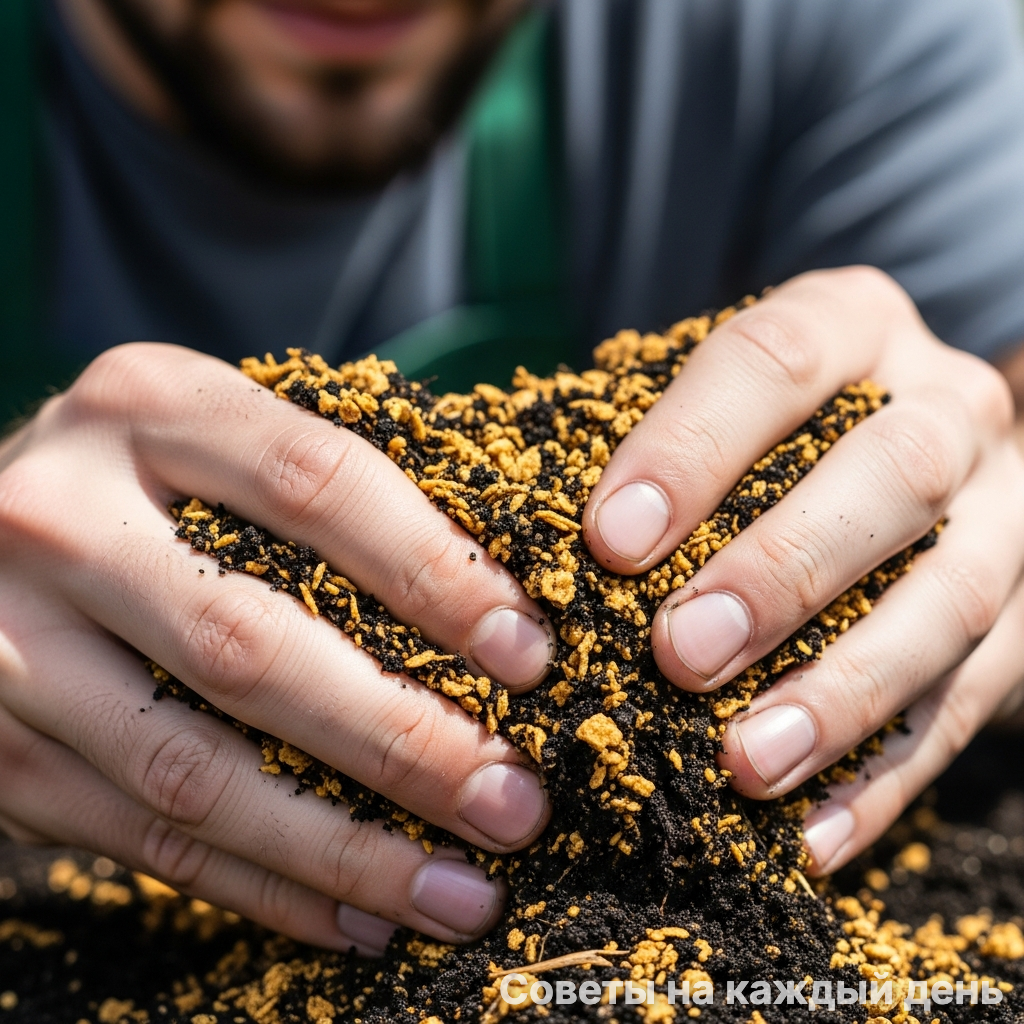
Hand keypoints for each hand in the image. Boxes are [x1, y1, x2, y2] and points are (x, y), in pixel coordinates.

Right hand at [0, 343, 553, 951]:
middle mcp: (59, 514)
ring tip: (463, 890)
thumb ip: (327, 492)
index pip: (317, 482)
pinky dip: (268, 887)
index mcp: (147, 406)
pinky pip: (148, 838)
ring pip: (195, 772)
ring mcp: (10, 641)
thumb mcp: (219, 440)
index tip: (529, 655)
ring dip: (346, 846)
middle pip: (252, 645)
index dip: (434, 573)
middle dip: (402, 740)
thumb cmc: (147, 478)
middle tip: (514, 802)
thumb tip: (501, 609)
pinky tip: (362, 914)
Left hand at [583, 266, 1023, 874]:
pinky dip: (884, 774)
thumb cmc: (768, 429)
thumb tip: (532, 541)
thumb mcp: (720, 398)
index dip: (691, 448)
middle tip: (679, 652)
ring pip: (952, 598)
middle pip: (892, 474)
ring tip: (745, 763)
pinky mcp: (1023, 621)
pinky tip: (808, 834)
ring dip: (844, 690)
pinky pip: (968, 702)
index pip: (774, 361)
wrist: (907, 454)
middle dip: (783, 569)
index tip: (612, 539)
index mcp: (853, 325)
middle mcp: (946, 409)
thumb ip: (648, 436)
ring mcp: (1004, 514)